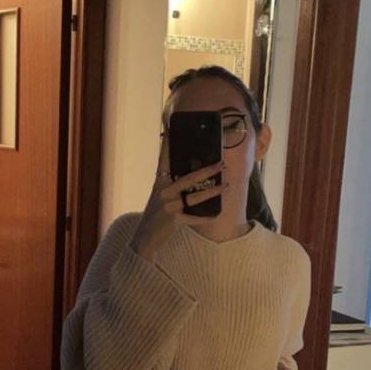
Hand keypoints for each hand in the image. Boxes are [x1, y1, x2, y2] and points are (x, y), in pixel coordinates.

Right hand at [130, 134, 227, 261]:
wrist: (144, 239)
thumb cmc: (156, 215)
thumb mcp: (160, 195)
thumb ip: (170, 181)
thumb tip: (187, 167)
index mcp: (159, 183)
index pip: (164, 160)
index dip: (169, 145)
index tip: (174, 130)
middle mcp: (162, 192)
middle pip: (187, 178)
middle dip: (206, 170)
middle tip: (221, 162)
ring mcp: (167, 207)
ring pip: (194, 197)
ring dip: (213, 191)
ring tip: (226, 185)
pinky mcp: (172, 221)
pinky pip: (194, 217)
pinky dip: (206, 216)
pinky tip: (218, 213)